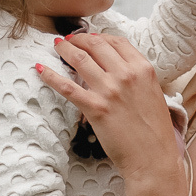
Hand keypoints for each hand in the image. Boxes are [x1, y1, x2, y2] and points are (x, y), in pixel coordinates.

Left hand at [38, 33, 180, 184]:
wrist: (153, 158)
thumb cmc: (155, 132)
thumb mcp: (153, 94)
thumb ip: (137, 79)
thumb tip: (118, 70)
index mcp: (143, 69)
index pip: (117, 42)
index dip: (99, 37)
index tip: (90, 38)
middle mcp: (126, 75)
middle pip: (96, 45)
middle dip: (79, 39)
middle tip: (69, 40)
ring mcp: (109, 90)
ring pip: (80, 59)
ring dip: (65, 49)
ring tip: (57, 46)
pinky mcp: (95, 108)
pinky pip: (67, 87)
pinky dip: (51, 76)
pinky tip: (41, 69)